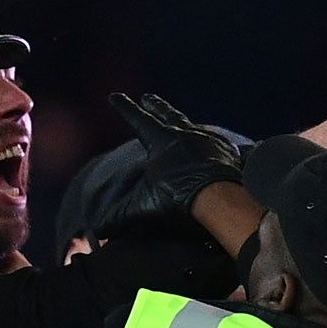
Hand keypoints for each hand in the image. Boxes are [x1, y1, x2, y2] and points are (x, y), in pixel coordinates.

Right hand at [105, 92, 243, 228]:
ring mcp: (208, 140)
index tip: (114, 96)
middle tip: (148, 97)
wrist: (218, 196)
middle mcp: (185, 134)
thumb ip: (119, 217)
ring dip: (185, 124)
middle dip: (155, 106)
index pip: (138, 120)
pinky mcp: (227, 152)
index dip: (125, 108)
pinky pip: (218, 142)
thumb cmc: (176, 196)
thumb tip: (99, 231)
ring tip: (182, 123)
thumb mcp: (141, 207)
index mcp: (161, 140)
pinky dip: (213, 141)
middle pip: (167, 115)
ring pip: (194, 126)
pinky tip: (215, 143)